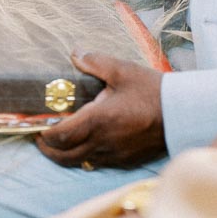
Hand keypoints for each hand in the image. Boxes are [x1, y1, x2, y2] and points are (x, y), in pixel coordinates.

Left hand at [35, 51, 165, 168]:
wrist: (181, 112)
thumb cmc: (152, 90)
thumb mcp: (123, 70)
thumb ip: (95, 62)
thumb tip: (75, 53)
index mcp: (98, 120)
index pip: (60, 135)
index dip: (44, 133)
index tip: (36, 125)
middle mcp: (102, 142)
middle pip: (64, 155)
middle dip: (48, 148)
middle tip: (41, 137)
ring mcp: (113, 155)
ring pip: (80, 162)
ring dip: (65, 154)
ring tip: (60, 142)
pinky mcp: (124, 161)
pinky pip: (96, 163)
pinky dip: (85, 157)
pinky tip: (87, 144)